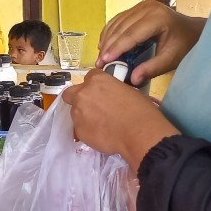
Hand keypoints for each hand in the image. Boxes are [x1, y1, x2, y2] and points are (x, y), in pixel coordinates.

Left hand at [63, 71, 178, 169]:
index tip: (100, 93)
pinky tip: (100, 134)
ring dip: (83, 115)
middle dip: (77, 98)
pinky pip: (79, 128)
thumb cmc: (140, 111)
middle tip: (91, 107)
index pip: (89, 77)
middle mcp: (83, 94)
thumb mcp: (127, 91)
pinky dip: (87, 130)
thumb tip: (108, 97)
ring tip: (100, 124)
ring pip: (74, 112)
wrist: (139, 134)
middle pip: (70, 93)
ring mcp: (78, 113)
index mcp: (97, 80)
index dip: (94, 86)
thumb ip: (111, 90)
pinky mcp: (79, 130)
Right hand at [94, 0, 204, 84]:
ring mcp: (141, 5)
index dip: (116, 48)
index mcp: (157, 18)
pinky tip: (105, 45)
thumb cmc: (185, 44)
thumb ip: (152, 69)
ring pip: (116, 23)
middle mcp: (147, 7)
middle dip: (108, 46)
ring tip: (100, 57)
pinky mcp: (137, 7)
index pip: (131, 34)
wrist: (193, 30)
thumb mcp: (171, 59)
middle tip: (99, 63)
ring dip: (106, 40)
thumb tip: (133, 79)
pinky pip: (118, 20)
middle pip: (121, 28)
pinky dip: (110, 32)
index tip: (104, 61)